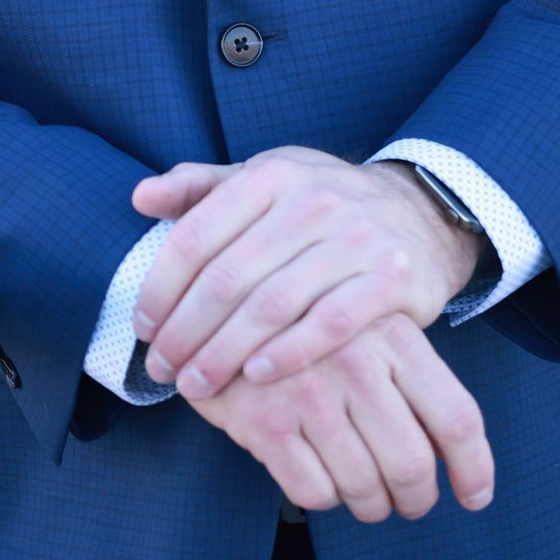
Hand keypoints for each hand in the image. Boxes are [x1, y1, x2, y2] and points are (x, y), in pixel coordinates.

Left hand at [130, 145, 483, 396]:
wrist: (419, 212)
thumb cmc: (321, 204)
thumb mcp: (264, 180)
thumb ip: (201, 187)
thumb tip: (140, 197)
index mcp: (271, 175)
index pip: (198, 234)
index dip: (161, 285)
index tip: (142, 326)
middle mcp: (312, 200)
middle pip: (229, 276)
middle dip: (185, 330)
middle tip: (161, 369)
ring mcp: (355, 238)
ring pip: (273, 305)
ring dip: (224, 352)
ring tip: (196, 385)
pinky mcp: (391, 277)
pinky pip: (330, 323)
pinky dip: (288, 353)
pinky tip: (255, 377)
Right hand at [180, 312, 493, 521]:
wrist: (218, 304)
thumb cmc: (310, 326)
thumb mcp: (369, 330)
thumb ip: (412, 379)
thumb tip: (458, 458)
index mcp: (393, 334)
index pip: (456, 416)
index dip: (474, 468)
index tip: (475, 498)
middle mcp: (355, 361)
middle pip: (412, 465)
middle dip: (415, 499)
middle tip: (408, 501)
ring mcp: (307, 391)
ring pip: (365, 487)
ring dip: (370, 504)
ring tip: (365, 493)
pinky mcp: (264, 421)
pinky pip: (315, 492)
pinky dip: (323, 496)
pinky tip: (317, 472)